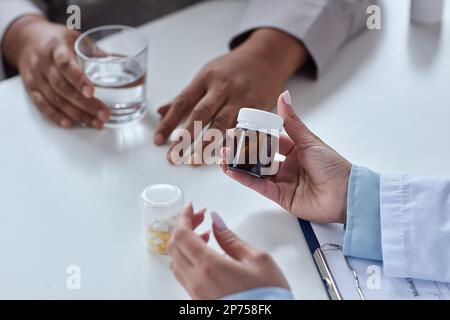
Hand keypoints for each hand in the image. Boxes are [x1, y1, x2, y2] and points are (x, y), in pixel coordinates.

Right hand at [2, 16, 109, 127]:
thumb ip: (94, 52)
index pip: (66, 64)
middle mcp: (43, 64)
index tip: (91, 91)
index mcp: (55, 48)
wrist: (26, 40)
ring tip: (95, 122)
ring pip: (55, 99)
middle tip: (103, 114)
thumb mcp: (75, 38)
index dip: (78, 79)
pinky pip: (42, 105)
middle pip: (63, 87)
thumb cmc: (56, 40)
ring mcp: (36, 78)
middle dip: (85, 104)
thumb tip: (117, 62)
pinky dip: (56, 116)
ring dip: (76, 114)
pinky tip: (69, 124)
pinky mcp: (31, 89)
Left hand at [154, 28, 307, 163]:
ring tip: (194, 161)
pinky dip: (232, 144)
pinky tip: (224, 157)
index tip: (158, 140)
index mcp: (206, 78)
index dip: (169, 123)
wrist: (267, 57)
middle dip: (185, 138)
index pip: (182, 102)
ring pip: (222, 124)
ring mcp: (241, 98)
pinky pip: (242, 130)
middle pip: (200, 115)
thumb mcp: (207, 74)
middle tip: (173, 157)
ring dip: (206, 145)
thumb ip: (186, 96)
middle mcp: (222, 87)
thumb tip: (161, 111)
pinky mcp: (257, 109)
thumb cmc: (234, 67)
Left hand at [168, 204, 288, 299]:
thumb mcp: (257, 260)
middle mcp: (197, 282)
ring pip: (176, 261)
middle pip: (174, 247)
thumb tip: (216, 220)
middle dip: (184, 226)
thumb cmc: (269, 297)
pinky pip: (184, 274)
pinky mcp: (199, 300)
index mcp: (210, 268)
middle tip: (200, 217)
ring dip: (185, 243)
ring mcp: (196, 293)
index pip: (182, 235)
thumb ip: (231, 238)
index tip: (191, 207)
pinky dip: (188, 257)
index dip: (183, 217)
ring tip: (205, 233)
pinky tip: (206, 252)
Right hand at [221, 91, 350, 223]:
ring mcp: (283, 181)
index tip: (238, 129)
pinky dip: (244, 179)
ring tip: (222, 156)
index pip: (270, 140)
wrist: (345, 195)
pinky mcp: (280, 196)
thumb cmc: (332, 166)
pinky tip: (231, 170)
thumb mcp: (308, 141)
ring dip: (238, 164)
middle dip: (242, 151)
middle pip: (260, 157)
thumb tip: (283, 96)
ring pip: (256, 171)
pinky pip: (259, 186)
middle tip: (224, 143)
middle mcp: (288, 165)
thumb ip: (291, 121)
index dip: (255, 135)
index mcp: (296, 150)